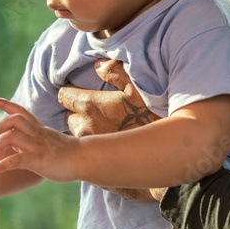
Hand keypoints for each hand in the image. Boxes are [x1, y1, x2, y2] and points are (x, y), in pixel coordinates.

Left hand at [0, 97, 80, 181]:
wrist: (85, 159)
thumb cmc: (69, 154)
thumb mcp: (49, 140)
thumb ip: (32, 140)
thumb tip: (16, 144)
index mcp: (39, 129)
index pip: (21, 111)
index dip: (6, 104)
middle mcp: (36, 134)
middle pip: (13, 120)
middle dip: (0, 127)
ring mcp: (37, 146)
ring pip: (11, 137)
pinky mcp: (38, 160)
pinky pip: (16, 160)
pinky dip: (2, 165)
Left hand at [58, 60, 162, 200]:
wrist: (165, 150)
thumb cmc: (152, 114)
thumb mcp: (136, 86)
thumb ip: (114, 72)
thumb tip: (98, 66)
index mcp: (90, 106)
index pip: (64, 95)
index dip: (71, 91)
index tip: (78, 90)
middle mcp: (85, 127)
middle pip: (70, 117)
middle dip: (79, 112)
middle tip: (96, 109)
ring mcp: (91, 147)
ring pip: (78, 135)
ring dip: (85, 129)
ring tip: (104, 125)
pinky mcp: (98, 162)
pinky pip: (89, 151)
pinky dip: (94, 145)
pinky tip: (110, 141)